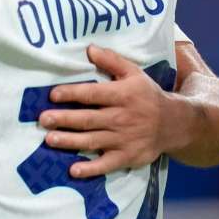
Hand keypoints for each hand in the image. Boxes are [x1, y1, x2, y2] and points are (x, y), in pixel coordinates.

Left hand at [39, 44, 177, 177]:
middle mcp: (122, 118)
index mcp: (122, 95)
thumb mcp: (134, 73)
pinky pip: (107, 164)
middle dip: (64, 119)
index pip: (93, 94)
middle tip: (43, 119)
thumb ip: (111, 60)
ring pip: (93, 140)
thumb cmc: (147, 95)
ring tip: (49, 139)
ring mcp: (124, 139)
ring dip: (70, 141)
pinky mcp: (127, 157)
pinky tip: (73, 170)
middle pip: (89, 119)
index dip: (73, 94)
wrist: (175, 124)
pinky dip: (91, 169)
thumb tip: (89, 48)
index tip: (53, 95)